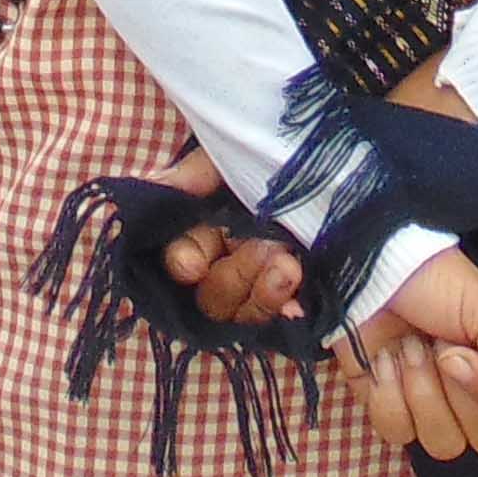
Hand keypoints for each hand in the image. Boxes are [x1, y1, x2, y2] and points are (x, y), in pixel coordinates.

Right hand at [145, 146, 307, 328]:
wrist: (323, 165)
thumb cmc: (272, 158)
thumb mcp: (230, 158)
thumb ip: (194, 173)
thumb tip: (154, 185)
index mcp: (201, 233)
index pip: (180, 257)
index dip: (183, 262)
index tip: (192, 264)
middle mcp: (223, 266)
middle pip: (211, 297)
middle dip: (236, 275)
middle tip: (267, 247)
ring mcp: (256, 288)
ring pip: (242, 314)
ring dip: (264, 296)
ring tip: (290, 268)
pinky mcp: (291, 299)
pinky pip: (281, 319)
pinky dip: (287, 312)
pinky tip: (297, 306)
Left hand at [336, 247, 477, 460]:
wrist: (375, 268)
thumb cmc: (439, 282)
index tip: (459, 351)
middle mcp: (473, 397)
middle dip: (453, 392)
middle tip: (435, 346)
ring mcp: (430, 405)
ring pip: (440, 444)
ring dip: (420, 390)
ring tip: (408, 347)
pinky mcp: (390, 405)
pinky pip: (396, 432)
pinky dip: (387, 394)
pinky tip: (383, 360)